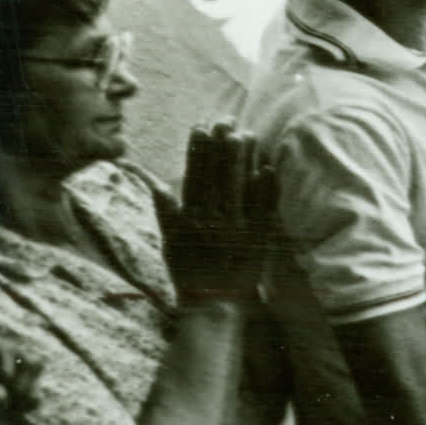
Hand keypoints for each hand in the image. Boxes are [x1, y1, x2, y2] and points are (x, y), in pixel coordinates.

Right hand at [163, 125, 281, 302]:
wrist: (214, 304)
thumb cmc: (190, 273)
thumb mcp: (170, 243)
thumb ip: (165, 213)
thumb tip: (156, 184)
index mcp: (190, 217)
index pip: (193, 176)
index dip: (197, 151)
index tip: (200, 127)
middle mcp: (213, 219)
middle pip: (218, 176)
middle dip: (222, 147)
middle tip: (227, 120)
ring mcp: (237, 228)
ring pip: (240, 187)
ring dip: (244, 160)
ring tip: (248, 134)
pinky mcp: (257, 238)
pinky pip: (263, 210)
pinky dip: (266, 190)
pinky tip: (269, 168)